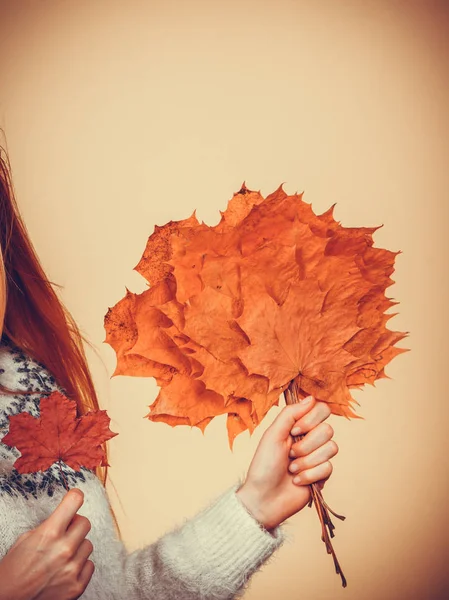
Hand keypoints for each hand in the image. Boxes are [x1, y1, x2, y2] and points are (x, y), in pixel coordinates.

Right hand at [0, 489, 93, 599]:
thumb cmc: (13, 570)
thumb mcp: (26, 540)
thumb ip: (49, 526)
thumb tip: (67, 517)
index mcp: (49, 533)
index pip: (74, 501)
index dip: (75, 497)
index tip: (75, 497)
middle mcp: (64, 549)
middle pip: (85, 523)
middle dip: (75, 525)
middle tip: (65, 533)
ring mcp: (72, 569)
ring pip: (88, 545)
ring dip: (77, 547)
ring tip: (61, 556)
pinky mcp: (77, 586)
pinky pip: (89, 565)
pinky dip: (80, 566)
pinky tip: (65, 569)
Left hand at [236, 397, 337, 530]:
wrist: (264, 498)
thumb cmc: (264, 465)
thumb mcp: (273, 434)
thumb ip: (290, 413)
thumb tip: (311, 397)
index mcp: (298, 426)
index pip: (321, 410)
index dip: (311, 420)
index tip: (294, 430)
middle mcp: (310, 439)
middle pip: (328, 430)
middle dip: (306, 444)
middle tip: (290, 454)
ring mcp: (317, 457)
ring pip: (331, 449)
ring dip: (307, 461)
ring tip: (292, 469)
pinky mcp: (322, 476)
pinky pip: (328, 468)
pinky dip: (309, 475)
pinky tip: (297, 481)